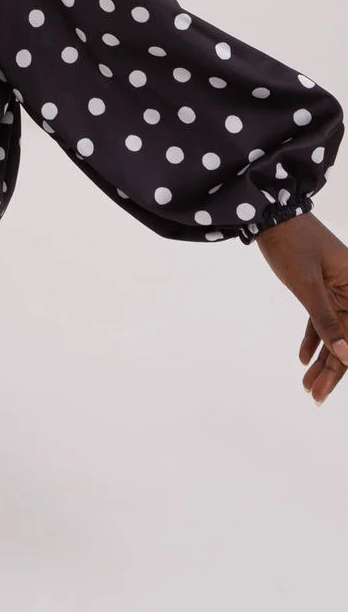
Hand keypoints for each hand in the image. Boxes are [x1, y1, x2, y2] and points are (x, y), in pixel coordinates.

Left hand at [254, 210, 347, 404]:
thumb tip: (346, 356)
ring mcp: (337, 290)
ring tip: (309, 387)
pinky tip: (303, 359)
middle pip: (347, 339)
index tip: (328, 390)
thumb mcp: (307, 285)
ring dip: (322, 360)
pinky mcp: (320, 288)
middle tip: (315, 397)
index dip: (345, 365)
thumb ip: (326, 321)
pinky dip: (313, 339)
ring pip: (333, 332)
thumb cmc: (292, 244)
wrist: (270, 214)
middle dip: (332, 370)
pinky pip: (320, 319)